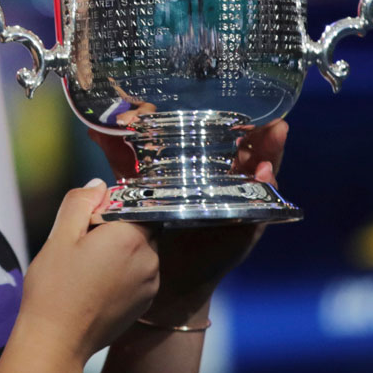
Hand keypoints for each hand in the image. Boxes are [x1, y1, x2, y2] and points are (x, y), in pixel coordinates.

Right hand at [13, 180, 160, 365]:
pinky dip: (122, 273)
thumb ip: (81, 202)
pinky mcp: (144, 303)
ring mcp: (150, 284)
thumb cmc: (54, 289)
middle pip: (138, 226)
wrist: (57, 340)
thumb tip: (99, 185)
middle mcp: (149, 259)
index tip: (86, 220)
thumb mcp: (60, 236)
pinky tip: (95, 284)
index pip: (132, 203)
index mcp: (130, 237)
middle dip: (114, 229)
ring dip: (119, 251)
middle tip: (83, 245)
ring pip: (139, 251)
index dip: (108, 207)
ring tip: (87, 268)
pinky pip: (139, 274)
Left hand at [88, 119, 287, 324]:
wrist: (161, 272)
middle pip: (250, 151)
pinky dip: (267, 189)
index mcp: (205, 170)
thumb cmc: (152, 226)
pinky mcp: (247, 227)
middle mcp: (227, 183)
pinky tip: (265, 174)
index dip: (230, 120)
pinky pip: (263, 207)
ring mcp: (240, 204)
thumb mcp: (138, 185)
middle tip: (269, 113)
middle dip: (261, 131)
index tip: (232, 99)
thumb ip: (121, 158)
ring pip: (262, 173)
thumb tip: (96, 127)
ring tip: (276, 132)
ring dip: (271, 153)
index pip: (224, 138)